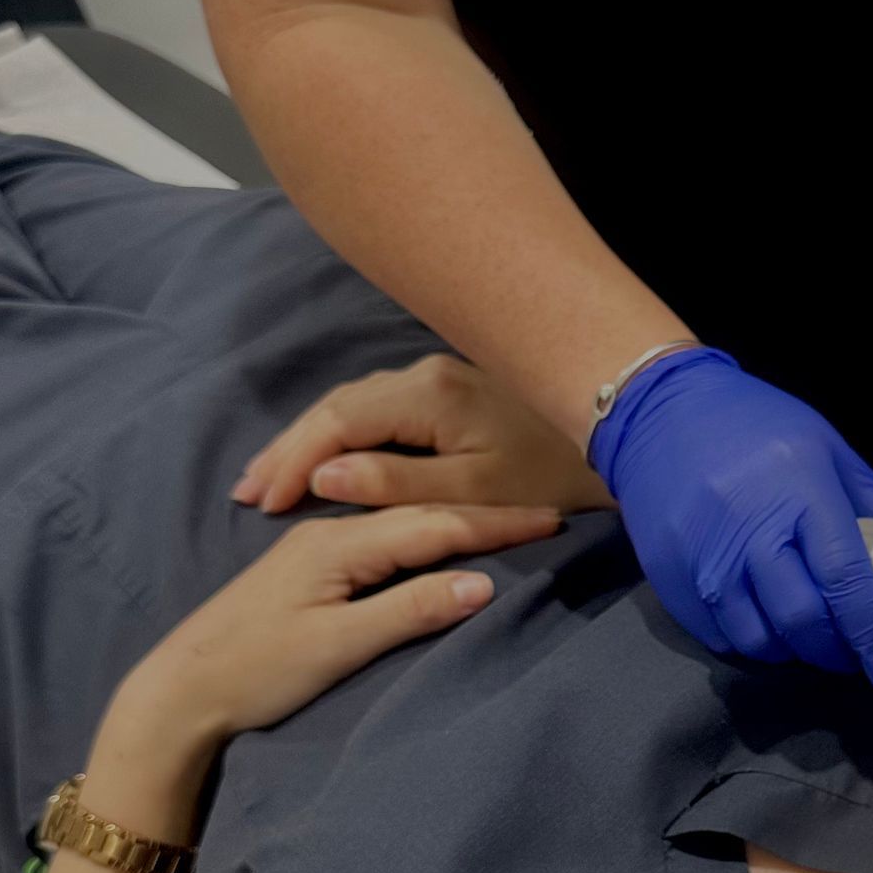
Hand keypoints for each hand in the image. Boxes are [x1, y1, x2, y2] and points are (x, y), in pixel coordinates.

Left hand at [115, 503, 557, 744]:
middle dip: (486, 515)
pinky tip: (440, 541)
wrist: (180, 692)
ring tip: (508, 522)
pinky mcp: (309, 571)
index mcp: (339, 545)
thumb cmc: (255, 672)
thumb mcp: (338, 646)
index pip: (434, 525)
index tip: (551, 519)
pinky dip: (425, 536)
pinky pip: (383, 539)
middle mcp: (329, 534)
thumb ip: (409, 610)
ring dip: (457, 521)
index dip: (495, 524)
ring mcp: (316, 550)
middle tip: (547, 514)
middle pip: (421, 515)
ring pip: (402, 524)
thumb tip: (481, 583)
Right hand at [231, 354, 607, 516]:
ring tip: (273, 477)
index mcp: (428, 395)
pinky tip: (328, 455)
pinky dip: (344, 431)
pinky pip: (379, 404)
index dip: (294, 462)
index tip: (261, 500)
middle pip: (337, 406)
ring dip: (313, 440)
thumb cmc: (556, 473)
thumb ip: (397, 486)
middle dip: (290, 449)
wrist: (624, 433)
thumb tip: (326, 477)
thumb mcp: (474, 493)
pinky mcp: (453, 388)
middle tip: (248, 491)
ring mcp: (440, 374)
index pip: (337, 423)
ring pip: (356, 402)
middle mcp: (427, 372)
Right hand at [590, 347, 872, 691]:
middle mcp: (748, 530)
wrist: (661, 411)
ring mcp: (703, 557)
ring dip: (793, 651)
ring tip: (808, 637)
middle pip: (802, 620)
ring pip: (758, 640)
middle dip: (836, 651)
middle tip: (852, 653)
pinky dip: (750, 641)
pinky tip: (765, 622)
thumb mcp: (825, 448)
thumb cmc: (754, 425)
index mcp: (800, 492)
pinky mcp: (669, 576)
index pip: (845, 582)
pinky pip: (718, 634)